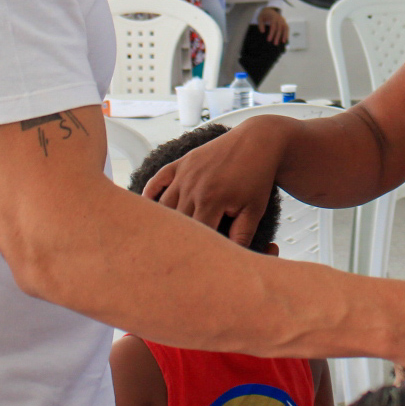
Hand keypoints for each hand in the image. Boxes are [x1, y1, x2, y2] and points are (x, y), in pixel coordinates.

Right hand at [145, 115, 292, 247]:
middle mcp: (193, 187)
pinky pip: (158, 179)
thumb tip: (231, 257)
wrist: (258, 142)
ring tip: (158, 237)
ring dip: (162, 221)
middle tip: (169, 255)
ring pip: (163, 205)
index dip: (193, 251)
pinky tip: (146, 207)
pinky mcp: (182, 163)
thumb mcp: (254, 209)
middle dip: (175, 239)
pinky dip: (149, 193)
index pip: (195, 236)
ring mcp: (185, 173)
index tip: (190, 262)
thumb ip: (241, 235)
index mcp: (211, 200)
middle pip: (175, 222)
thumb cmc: (257, 176)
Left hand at [257, 6, 289, 45]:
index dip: (271, 33)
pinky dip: (287, 33)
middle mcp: (279, 18)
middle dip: (277, 36)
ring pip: (285, 28)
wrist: (269, 10)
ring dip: (284, 35)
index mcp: (273, 17)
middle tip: (275, 44)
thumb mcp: (260, 18)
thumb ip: (260, 24)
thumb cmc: (264, 15)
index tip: (269, 40)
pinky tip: (285, 39)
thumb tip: (262, 31)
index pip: (273, 26)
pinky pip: (287, 28)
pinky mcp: (284, 22)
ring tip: (283, 42)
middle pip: (279, 28)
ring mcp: (283, 20)